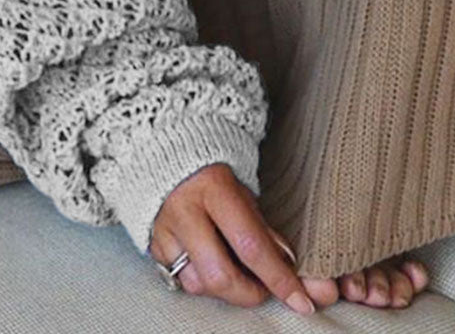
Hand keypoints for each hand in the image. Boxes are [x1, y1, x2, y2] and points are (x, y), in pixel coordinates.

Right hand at [148, 163, 320, 313]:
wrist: (167, 155)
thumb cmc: (214, 175)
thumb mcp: (244, 194)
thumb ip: (267, 233)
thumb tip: (299, 273)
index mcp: (214, 188)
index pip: (251, 245)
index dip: (278, 278)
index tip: (301, 300)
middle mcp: (185, 211)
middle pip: (220, 275)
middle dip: (250, 293)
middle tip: (265, 289)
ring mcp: (164, 231)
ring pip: (197, 284)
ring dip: (224, 288)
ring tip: (236, 270)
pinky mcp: (152, 246)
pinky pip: (179, 279)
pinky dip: (202, 280)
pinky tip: (210, 263)